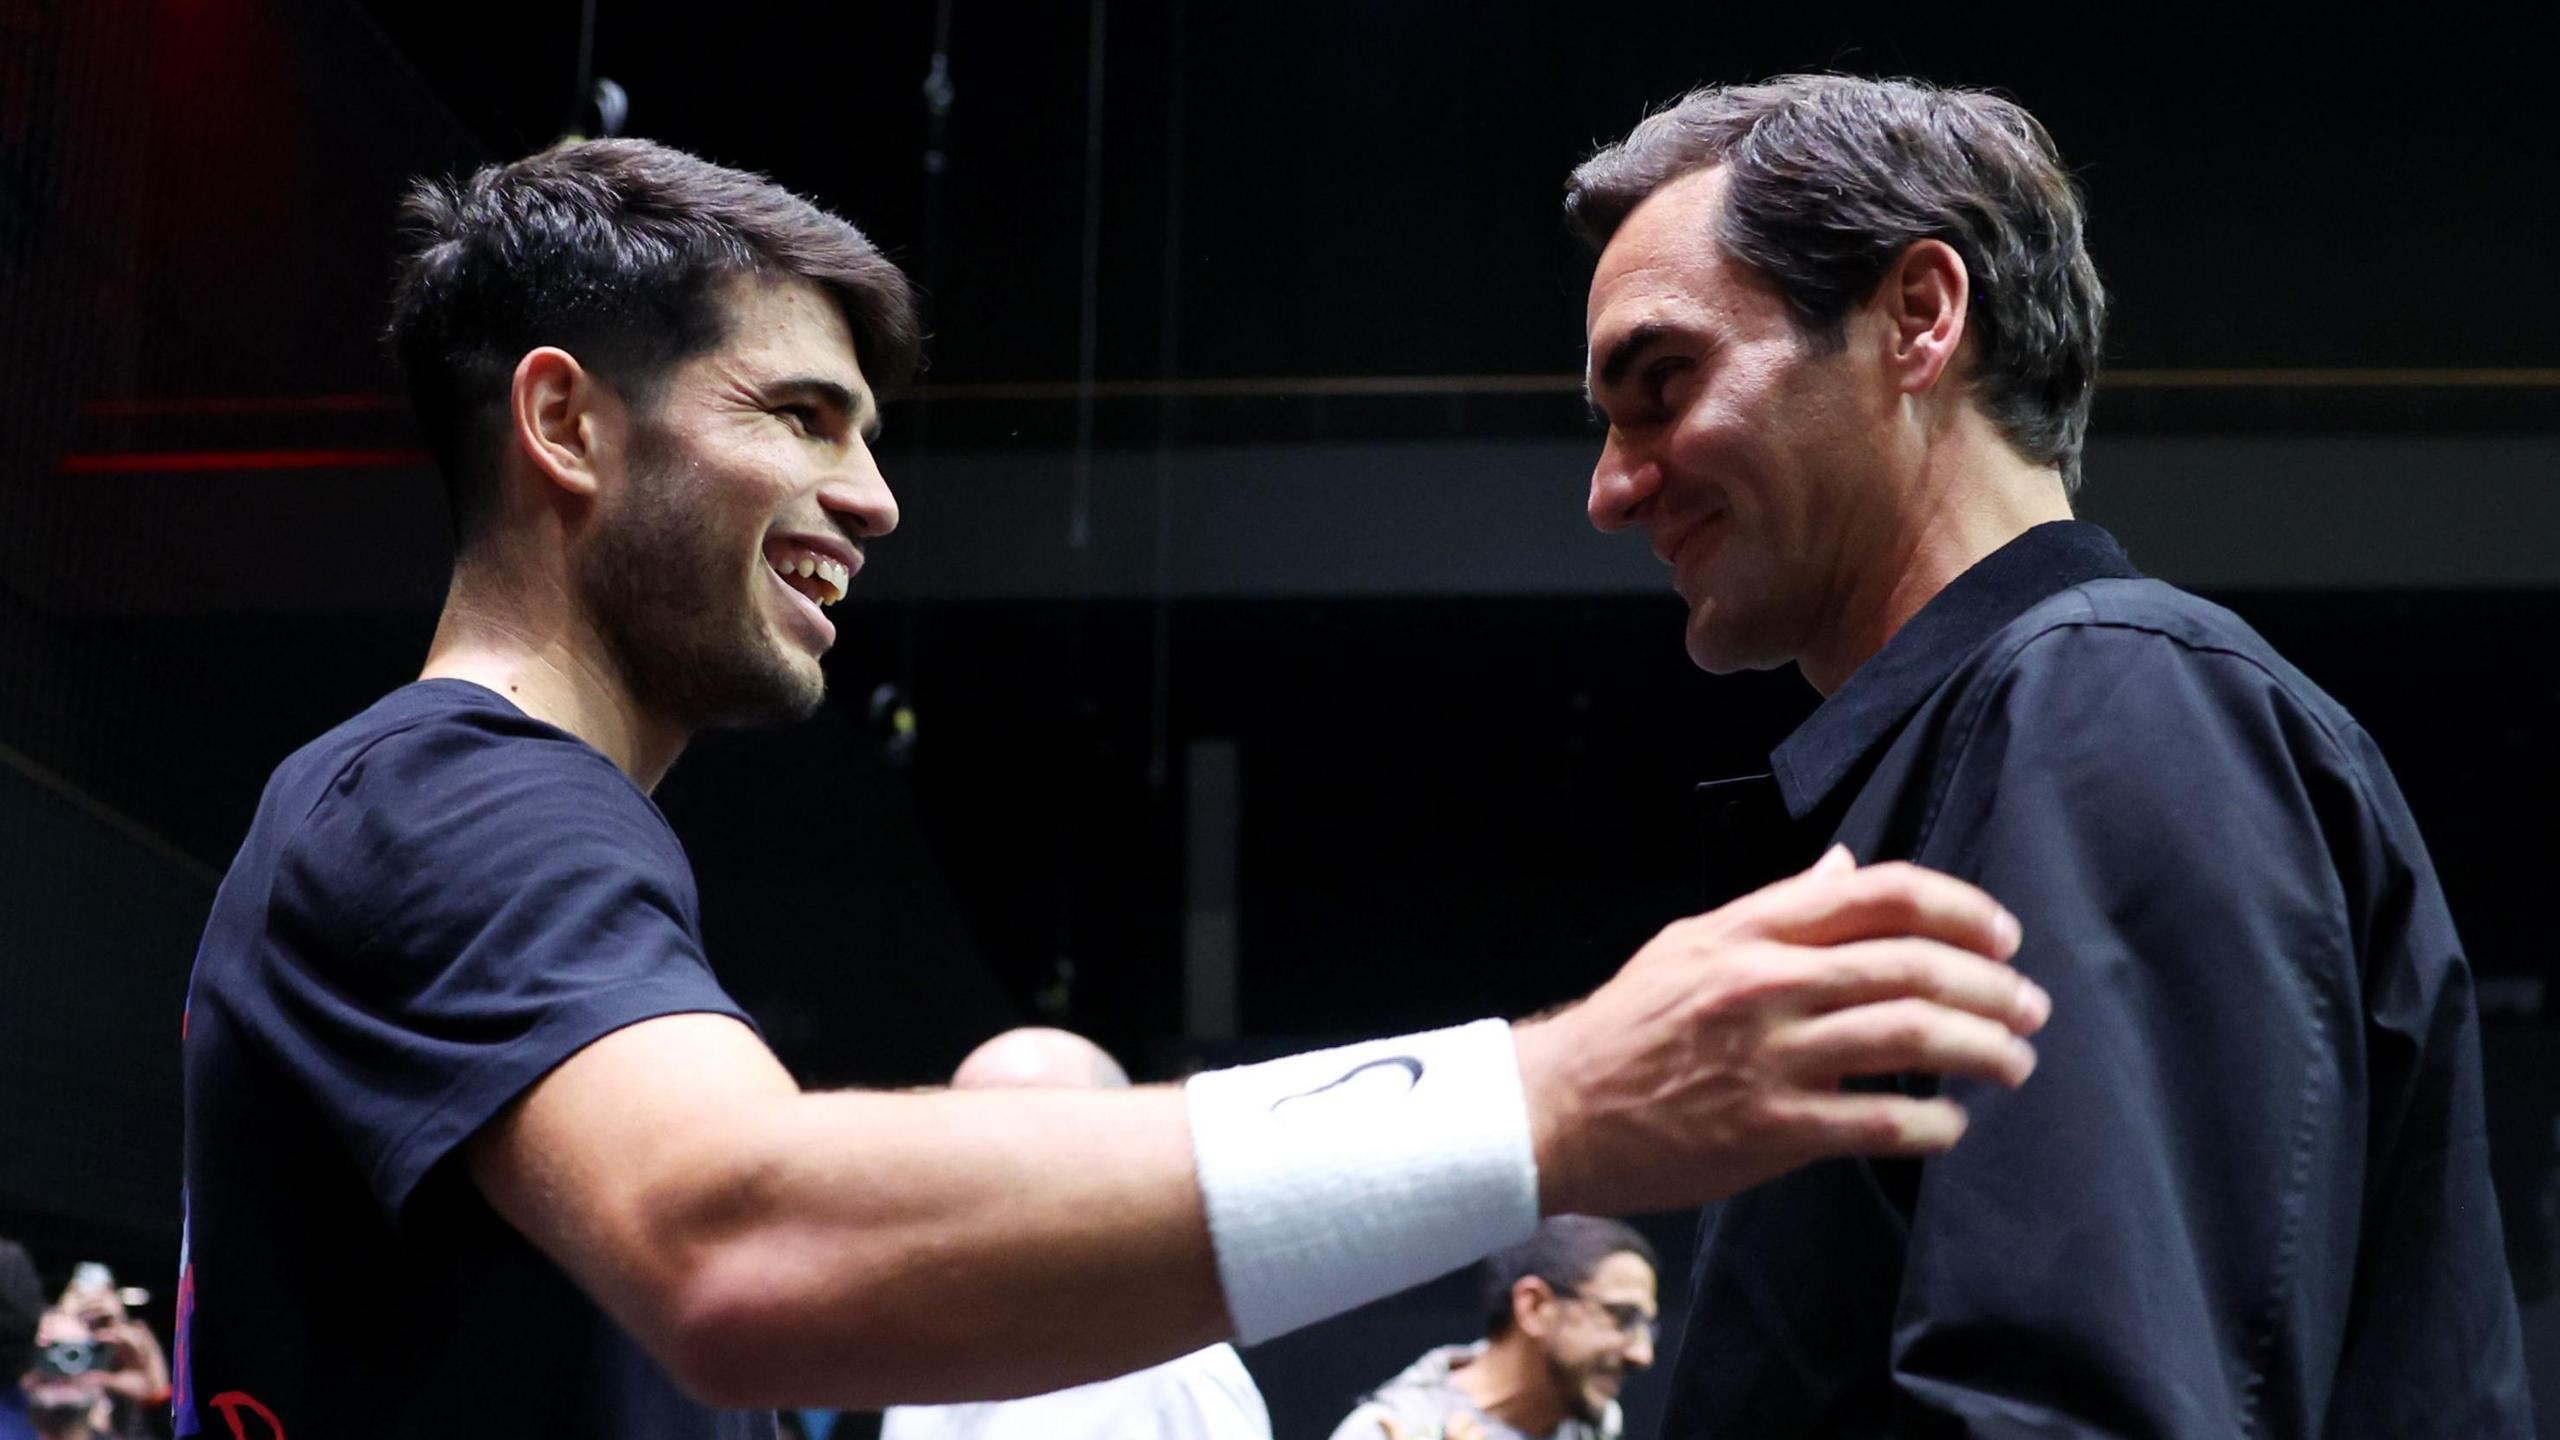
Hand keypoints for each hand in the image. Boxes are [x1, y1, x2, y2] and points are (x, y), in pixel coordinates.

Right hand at [1516, 846, 2047, 1215]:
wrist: (1557, 1108)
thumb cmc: (1628, 1024)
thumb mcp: (1692, 942)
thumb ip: (1777, 908)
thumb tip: (1844, 866)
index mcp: (1752, 930)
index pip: (1879, 894)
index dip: (1960, 910)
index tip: (2003, 937)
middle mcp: (1766, 983)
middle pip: (1911, 966)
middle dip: (1991, 987)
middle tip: (2030, 1009)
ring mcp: (1769, 1057)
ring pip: (1908, 1038)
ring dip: (1982, 1050)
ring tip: (2015, 1063)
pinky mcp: (1770, 1129)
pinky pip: (1877, 1121)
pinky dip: (1932, 1124)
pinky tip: (1951, 1126)